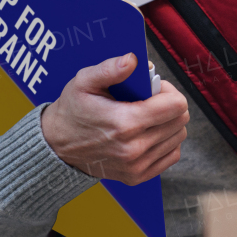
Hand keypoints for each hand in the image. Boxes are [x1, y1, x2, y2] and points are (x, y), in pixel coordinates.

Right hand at [40, 52, 188, 184]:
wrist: (57, 146)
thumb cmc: (72, 110)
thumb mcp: (84, 82)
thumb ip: (110, 69)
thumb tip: (133, 60)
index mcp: (125, 123)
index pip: (176, 105)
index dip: (167, 90)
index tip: (152, 87)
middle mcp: (134, 148)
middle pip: (180, 120)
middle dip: (168, 104)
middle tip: (148, 99)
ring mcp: (137, 165)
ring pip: (178, 136)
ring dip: (168, 122)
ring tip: (146, 115)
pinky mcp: (138, 176)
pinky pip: (171, 155)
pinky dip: (166, 141)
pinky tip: (148, 132)